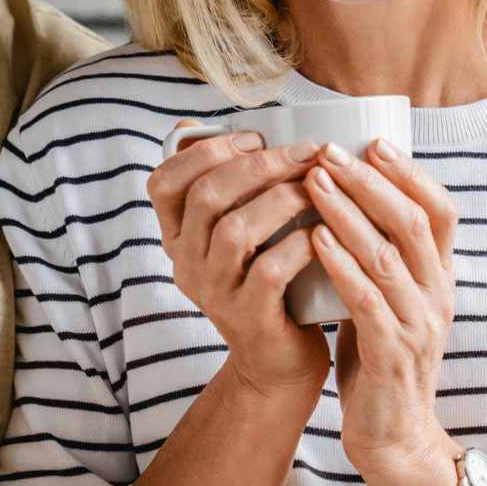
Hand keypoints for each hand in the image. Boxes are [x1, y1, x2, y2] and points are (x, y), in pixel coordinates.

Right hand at [145, 124, 330, 399]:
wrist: (277, 360)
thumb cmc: (269, 280)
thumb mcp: (241, 233)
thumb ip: (235, 188)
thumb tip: (237, 125)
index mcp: (178, 236)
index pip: (163, 182)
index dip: (206, 151)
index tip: (255, 135)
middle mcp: (186, 263)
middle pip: (207, 196)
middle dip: (259, 165)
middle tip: (306, 150)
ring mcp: (214, 293)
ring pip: (235, 231)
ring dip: (281, 199)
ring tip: (317, 184)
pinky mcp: (249, 318)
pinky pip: (270, 271)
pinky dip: (299, 243)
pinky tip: (323, 229)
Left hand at [306, 139, 461, 485]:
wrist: (394, 438)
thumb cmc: (381, 360)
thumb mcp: (391, 301)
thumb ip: (381, 258)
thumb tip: (350, 200)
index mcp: (441, 278)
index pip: (442, 211)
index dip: (411, 173)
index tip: (374, 141)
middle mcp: (438, 295)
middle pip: (414, 222)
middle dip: (372, 181)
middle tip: (331, 150)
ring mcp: (420, 325)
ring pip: (389, 255)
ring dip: (349, 213)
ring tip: (314, 181)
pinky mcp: (393, 354)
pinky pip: (367, 300)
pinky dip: (341, 265)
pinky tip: (315, 239)